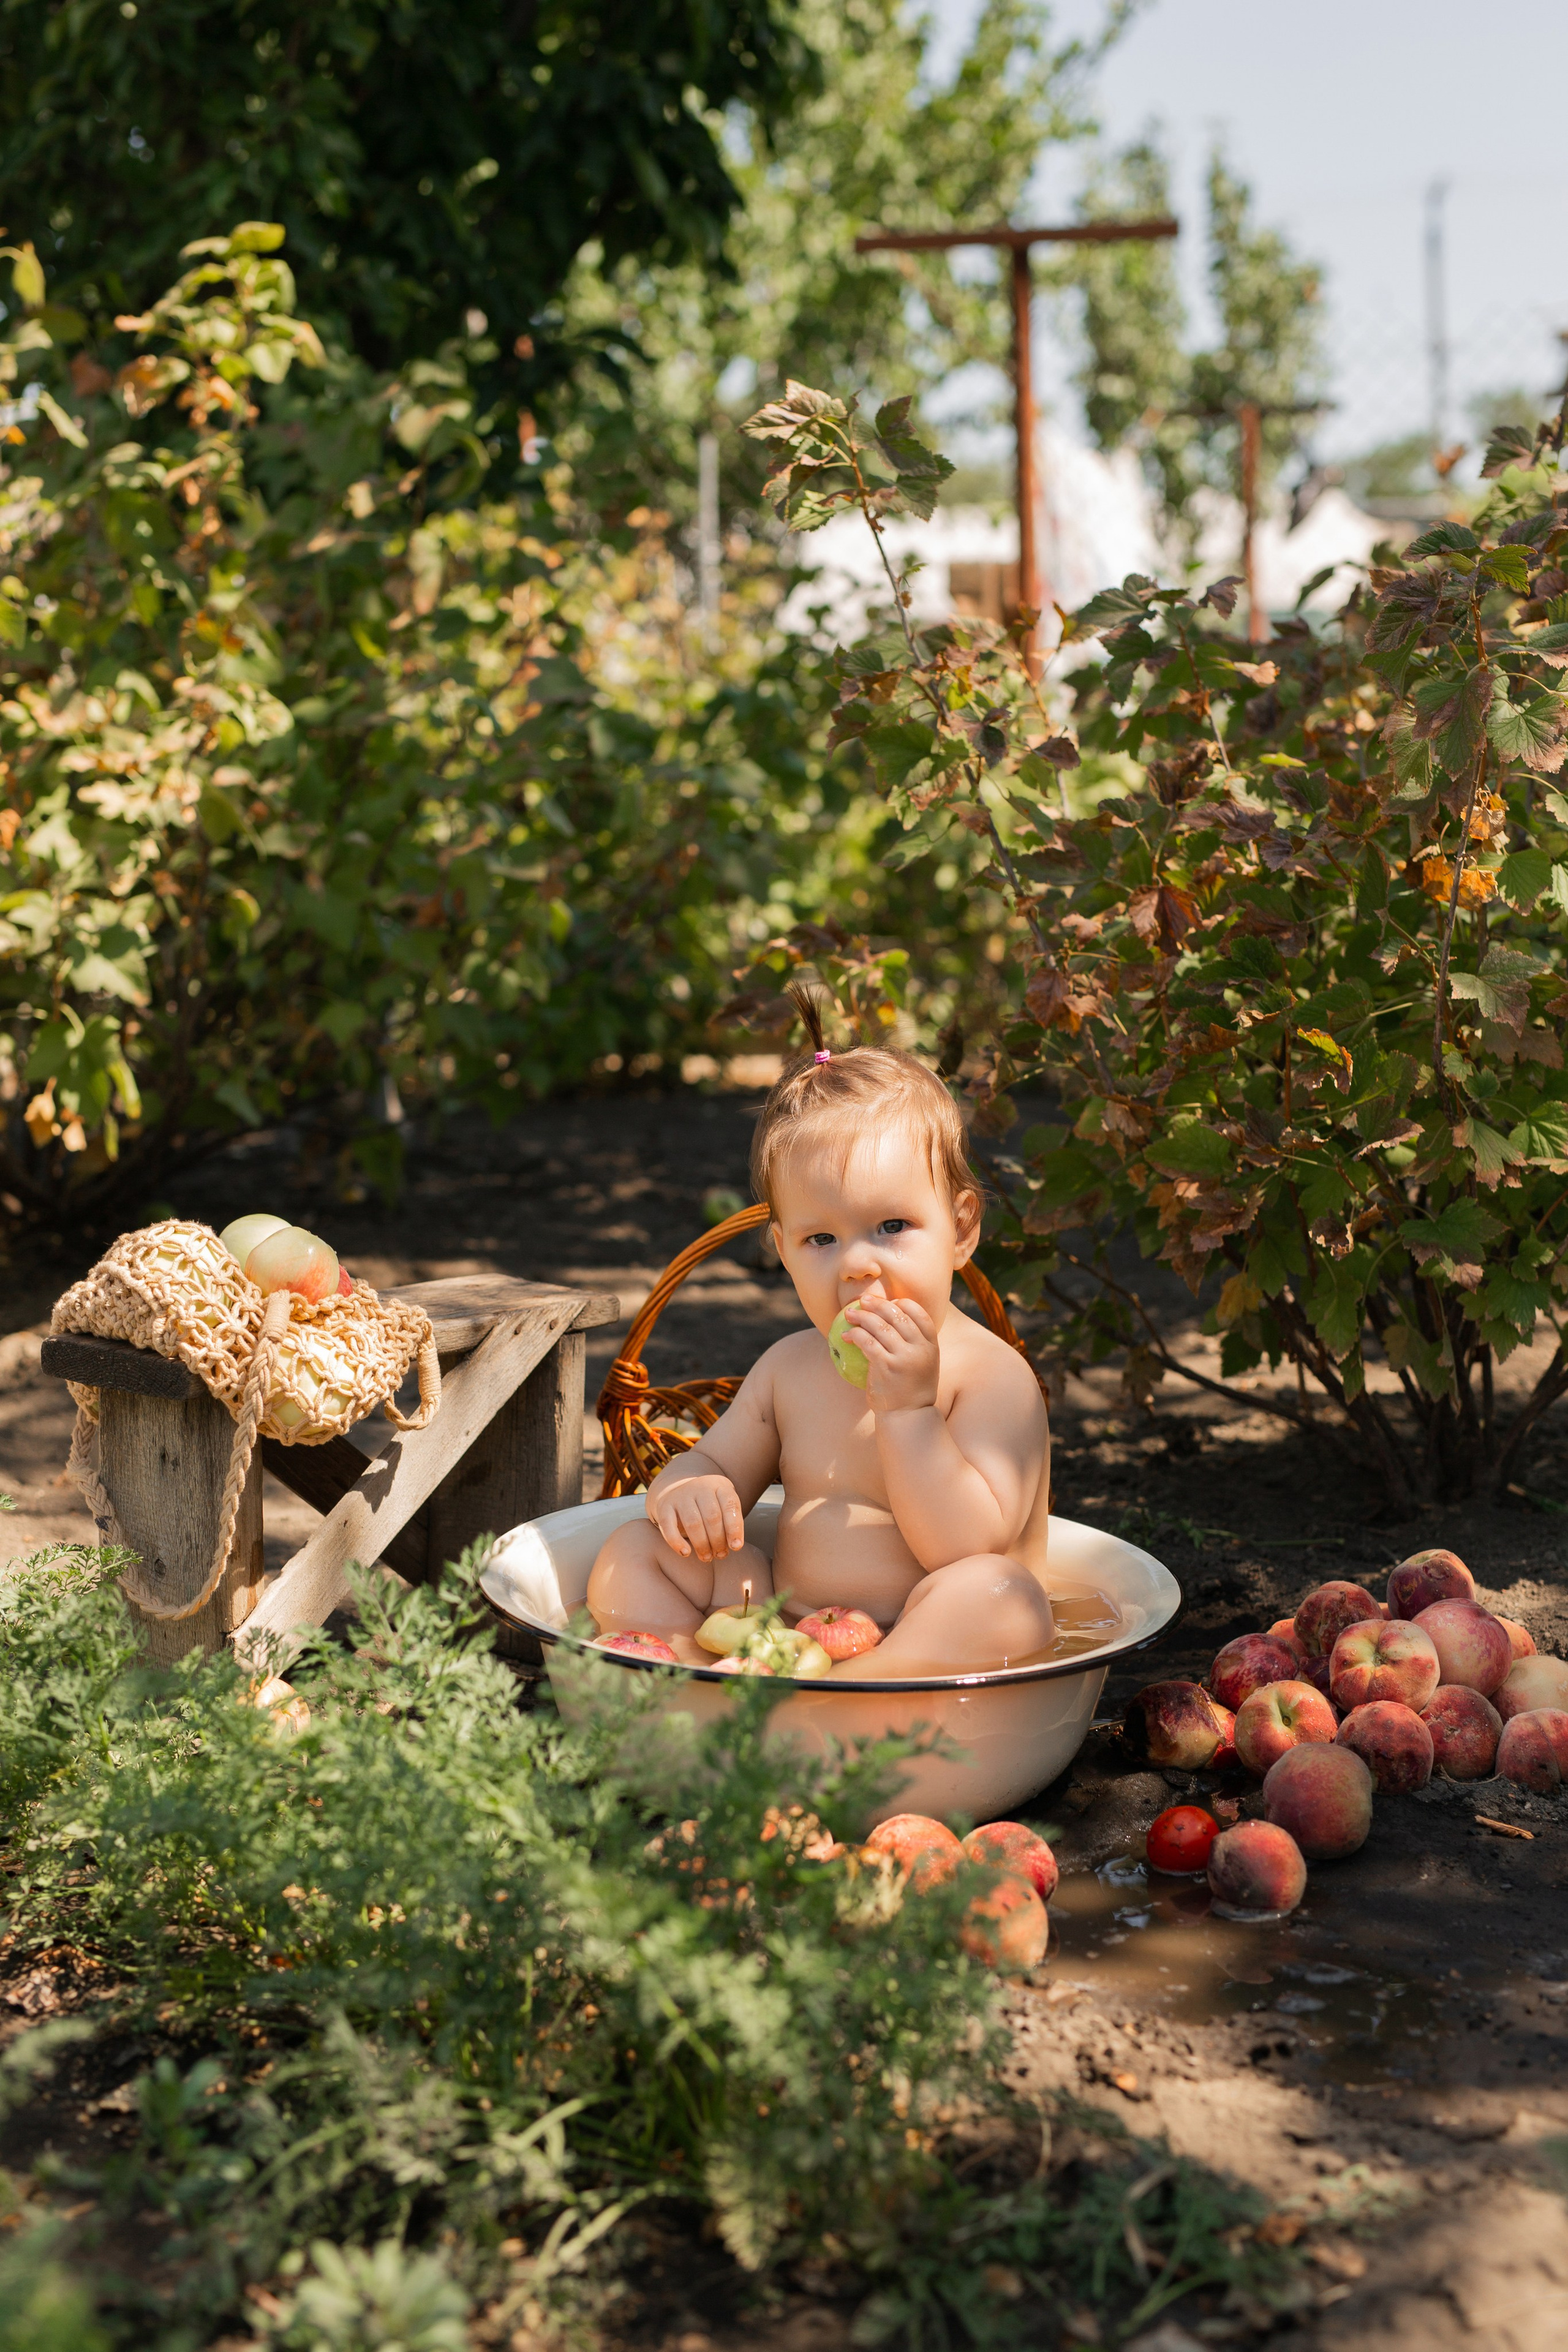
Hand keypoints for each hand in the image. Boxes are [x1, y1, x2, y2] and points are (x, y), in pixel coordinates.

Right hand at [648, 1471, 745, 1562]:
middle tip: (720, 1555)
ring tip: (706, 1557)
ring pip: (693, 1522)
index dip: (734, 1528)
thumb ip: (729, 1524)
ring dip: (702, 1544)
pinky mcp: (664, 1506)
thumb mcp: (723, 1507)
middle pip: (712, 1516)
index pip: (730, 1505)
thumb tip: (734, 1546)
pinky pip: (668, 1525)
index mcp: (719, 1486)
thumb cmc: (708, 1507)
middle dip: (718, 1540)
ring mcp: (681, 1495)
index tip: (736, 1547)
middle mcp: (700, 1487)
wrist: (679, 1492)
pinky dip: (676, 1542)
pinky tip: (685, 1553)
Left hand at [844, 1293, 940, 1414]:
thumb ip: (914, 1343)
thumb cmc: (911, 1388)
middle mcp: (920, 1349)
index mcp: (931, 1346)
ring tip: (849, 1314)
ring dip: (862, 1316)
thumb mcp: (923, 1363)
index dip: (904, 1304)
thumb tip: (891, 1317)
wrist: (908, 1416)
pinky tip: (846, 1335)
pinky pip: (867, 1342)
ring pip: (880, 1326)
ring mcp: (904, 1358)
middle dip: (878, 1304)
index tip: (890, 1301)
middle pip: (898, 1316)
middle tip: (863, 1300)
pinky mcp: (886, 1367)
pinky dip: (855, 1334)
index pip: (920, 1314)